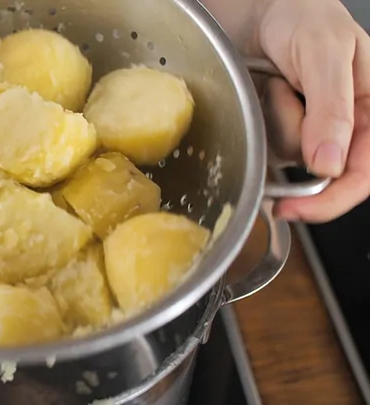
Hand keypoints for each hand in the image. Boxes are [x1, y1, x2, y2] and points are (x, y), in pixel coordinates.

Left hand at [257, 0, 369, 221]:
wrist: (259, 11)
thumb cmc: (302, 17)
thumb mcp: (324, 53)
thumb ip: (332, 108)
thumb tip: (330, 165)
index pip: (365, 172)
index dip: (335, 198)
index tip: (300, 208)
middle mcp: (346, 125)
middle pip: (327, 175)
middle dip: (300, 158)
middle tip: (278, 161)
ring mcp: (311, 128)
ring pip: (292, 157)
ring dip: (278, 122)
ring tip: (278, 83)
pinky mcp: (281, 126)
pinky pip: (268, 144)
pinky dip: (263, 119)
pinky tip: (267, 90)